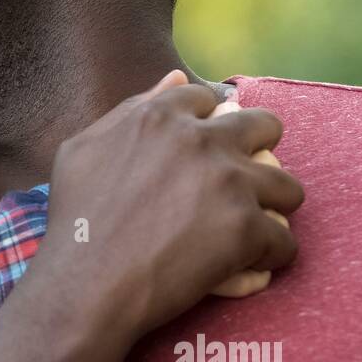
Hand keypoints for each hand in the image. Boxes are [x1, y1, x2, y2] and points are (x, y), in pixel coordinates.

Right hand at [40, 70, 303, 344]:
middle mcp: (201, 139)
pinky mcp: (246, 229)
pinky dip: (271, 257)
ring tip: (255, 230)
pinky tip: (251, 267)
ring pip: (288, 186)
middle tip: (243, 186)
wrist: (82, 286)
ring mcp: (228, 183)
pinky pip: (284, 241)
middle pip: (265, 127)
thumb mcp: (83, 149)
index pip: (210, 100)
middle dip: (260, 152)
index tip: (206, 154)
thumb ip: (132, 108)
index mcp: (160, 116)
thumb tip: (177, 75)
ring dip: (274, 208)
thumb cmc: (74, 221)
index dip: (212, 126)